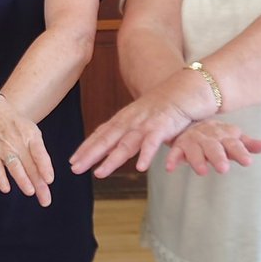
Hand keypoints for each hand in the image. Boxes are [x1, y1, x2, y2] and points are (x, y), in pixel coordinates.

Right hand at [0, 95, 52, 204]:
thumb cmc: (14, 124)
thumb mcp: (30, 131)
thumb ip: (38, 151)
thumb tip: (46, 174)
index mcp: (31, 136)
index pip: (40, 154)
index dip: (45, 167)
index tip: (50, 180)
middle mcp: (18, 142)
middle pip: (30, 166)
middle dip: (39, 184)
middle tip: (46, 200)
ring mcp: (3, 148)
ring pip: (14, 167)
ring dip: (23, 180)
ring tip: (30, 192)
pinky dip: (1, 179)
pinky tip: (6, 189)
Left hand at [69, 92, 192, 177]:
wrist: (188, 87)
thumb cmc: (166, 106)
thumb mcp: (142, 119)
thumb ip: (130, 133)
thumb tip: (116, 147)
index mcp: (125, 119)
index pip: (101, 134)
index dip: (86, 148)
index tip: (72, 161)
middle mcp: (131, 120)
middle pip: (107, 139)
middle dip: (90, 154)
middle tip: (74, 168)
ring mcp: (146, 123)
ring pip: (126, 143)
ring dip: (112, 159)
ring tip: (99, 174)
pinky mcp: (163, 126)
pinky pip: (153, 142)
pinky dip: (146, 155)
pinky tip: (140, 168)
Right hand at [165, 121, 260, 174]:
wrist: (191, 123)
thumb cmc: (217, 136)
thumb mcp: (232, 139)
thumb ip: (247, 145)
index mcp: (224, 135)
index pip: (234, 144)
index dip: (241, 152)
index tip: (248, 161)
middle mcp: (209, 137)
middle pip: (214, 147)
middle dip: (218, 157)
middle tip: (224, 169)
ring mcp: (193, 141)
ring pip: (195, 150)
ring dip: (197, 160)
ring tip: (202, 172)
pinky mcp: (179, 146)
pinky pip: (175, 153)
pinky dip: (172, 159)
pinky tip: (170, 168)